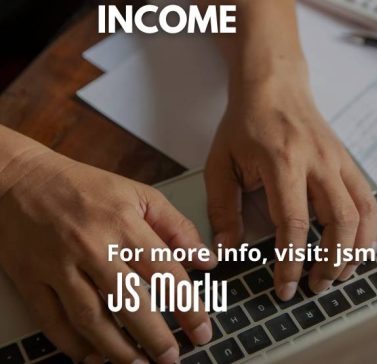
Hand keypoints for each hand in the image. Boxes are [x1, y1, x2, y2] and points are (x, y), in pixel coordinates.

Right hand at [0, 149, 216, 363]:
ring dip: (117, 349)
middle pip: (130, 302)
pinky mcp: (31, 280)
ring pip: (91, 318)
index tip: (202, 330)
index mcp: (124, 224)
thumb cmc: (86, 187)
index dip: (187, 306)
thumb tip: (206, 259)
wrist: (22, 180)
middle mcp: (93, 246)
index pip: (165, 272)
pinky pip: (53, 322)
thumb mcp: (140, 194)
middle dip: (155, 337)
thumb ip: (176, 227)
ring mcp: (59, 266)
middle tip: (172, 358)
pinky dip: (73, 345)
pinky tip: (94, 357)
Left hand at [205, 71, 376, 300]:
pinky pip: (368, 199)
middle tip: (317, 286)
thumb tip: (227, 250)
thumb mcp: (221, 162)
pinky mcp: (348, 161)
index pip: (294, 223)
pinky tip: (358, 248)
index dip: (291, 262)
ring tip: (340, 273)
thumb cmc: (245, 124)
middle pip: (339, 221)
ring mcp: (338, 160)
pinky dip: (369, 229)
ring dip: (355, 249)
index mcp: (283, 161)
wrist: (275, 86)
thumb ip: (222, 208)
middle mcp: (318, 161)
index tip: (285, 287)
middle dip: (331, 262)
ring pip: (362, 212)